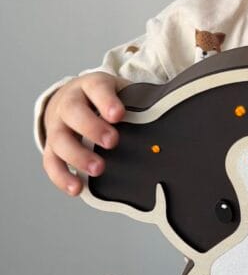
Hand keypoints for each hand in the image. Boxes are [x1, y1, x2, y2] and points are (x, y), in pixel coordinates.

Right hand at [41, 72, 129, 195]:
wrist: (74, 99)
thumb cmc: (105, 100)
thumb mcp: (121, 93)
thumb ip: (140, 102)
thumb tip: (169, 117)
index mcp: (90, 86)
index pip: (96, 88)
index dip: (106, 101)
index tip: (118, 114)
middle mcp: (69, 104)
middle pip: (74, 112)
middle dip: (92, 128)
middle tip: (112, 142)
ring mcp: (57, 126)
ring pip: (60, 139)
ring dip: (78, 155)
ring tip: (98, 169)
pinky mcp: (52, 147)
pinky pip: (51, 162)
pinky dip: (63, 177)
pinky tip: (77, 188)